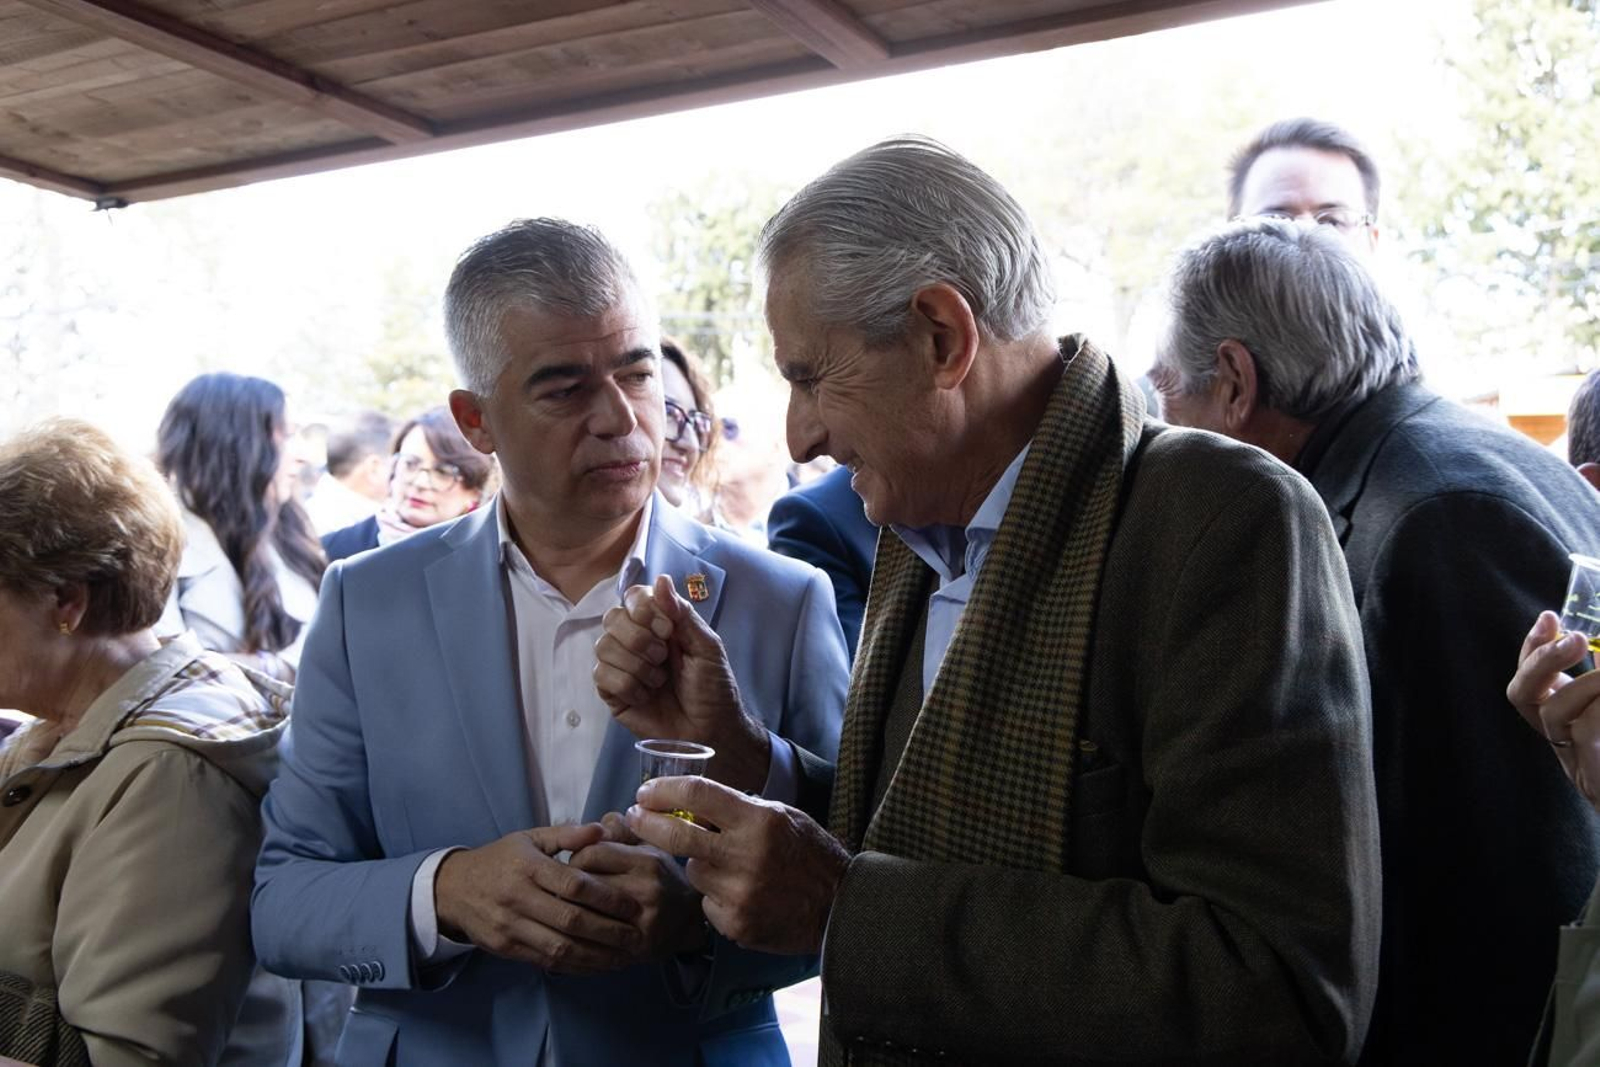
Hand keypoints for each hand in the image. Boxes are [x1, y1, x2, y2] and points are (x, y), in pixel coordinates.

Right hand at [433, 824, 644, 972]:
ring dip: (596, 955)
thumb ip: (566, 834)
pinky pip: (546, 961)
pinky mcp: (506, 948)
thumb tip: (602, 829)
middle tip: (637, 935)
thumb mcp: (529, 838)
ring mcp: (510, 927)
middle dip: (608, 931)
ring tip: (624, 956)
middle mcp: (518, 898)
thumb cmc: (500, 860)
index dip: (605, 896)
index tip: (632, 904)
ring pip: (559, 947)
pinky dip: (575, 966)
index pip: (572, 884)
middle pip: (570, 920)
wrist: (453, 889)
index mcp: (527, 866)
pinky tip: (597, 965)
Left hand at [568, 836, 707, 961]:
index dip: (575, 856)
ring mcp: (643, 922)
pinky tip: (578, 927)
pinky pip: (593, 941)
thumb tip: (592, 827)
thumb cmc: (661, 876)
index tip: (575, 863)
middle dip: (567, 885)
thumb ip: (619, 829)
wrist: (689, 919)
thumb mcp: (646, 844)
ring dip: (570, 909)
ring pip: (584, 913)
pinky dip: (579, 934)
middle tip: (566, 886)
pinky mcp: (637, 947)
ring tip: (571, 905)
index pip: (591, 853)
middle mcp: (648, 890)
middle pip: (584, 884)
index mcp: (648, 861)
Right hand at [594, 574, 768, 791]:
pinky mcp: (611, 691)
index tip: (666, 629)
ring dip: (636, 665)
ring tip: (659, 681)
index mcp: (659, 622)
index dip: (643, 607)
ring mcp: (621, 664)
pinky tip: (645, 696)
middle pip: (612, 618)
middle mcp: (635, 639)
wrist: (709, 731)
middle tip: (663, 658)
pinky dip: (627, 686)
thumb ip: (683, 614)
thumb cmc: (713, 687)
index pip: (633, 596)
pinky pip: (601, 676)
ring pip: (603, 645)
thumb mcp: (707, 647)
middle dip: (639, 638)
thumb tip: (661, 579)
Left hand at [625, 776, 850, 954]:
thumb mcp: (781, 816)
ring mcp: (739, 893)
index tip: (646, 793)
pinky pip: (706, 903)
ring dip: (698, 864)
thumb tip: (689, 803)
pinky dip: (715, 896)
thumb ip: (738, 809)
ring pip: (692, 871)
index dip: (663, 791)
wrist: (840, 908)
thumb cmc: (809, 854)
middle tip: (634, 816)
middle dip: (647, 823)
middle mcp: (746, 855)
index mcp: (758, 820)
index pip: (697, 795)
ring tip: (727, 866)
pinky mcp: (735, 924)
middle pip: (676, 836)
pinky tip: (741, 894)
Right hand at [1508, 610, 1599, 809]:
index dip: (1534, 645)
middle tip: (1575, 639)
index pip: (1530, 674)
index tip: (1550, 617)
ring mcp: (1573, 757)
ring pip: (1554, 712)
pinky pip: (1585, 732)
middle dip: (1544, 661)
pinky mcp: (1591, 775)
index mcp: (1563, 711)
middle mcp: (1558, 733)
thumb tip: (1598, 644)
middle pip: (1522, 693)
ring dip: (1588, 684)